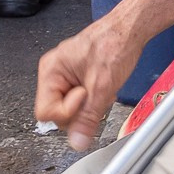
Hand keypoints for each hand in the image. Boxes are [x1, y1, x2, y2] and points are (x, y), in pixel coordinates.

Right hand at [35, 17, 141, 151]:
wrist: (128, 30)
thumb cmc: (113, 45)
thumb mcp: (101, 87)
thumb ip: (87, 118)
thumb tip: (77, 142)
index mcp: (51, 70)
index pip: (45, 112)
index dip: (68, 110)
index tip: (85, 95)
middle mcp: (53, 73)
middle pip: (57, 113)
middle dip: (79, 110)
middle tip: (95, 93)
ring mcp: (64, 76)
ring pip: (70, 109)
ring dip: (88, 106)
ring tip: (102, 89)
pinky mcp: (76, 79)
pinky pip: (79, 102)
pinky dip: (92, 100)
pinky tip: (102, 89)